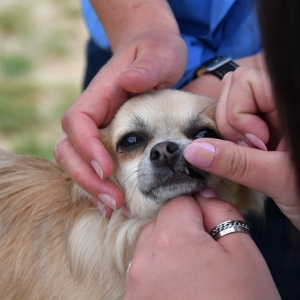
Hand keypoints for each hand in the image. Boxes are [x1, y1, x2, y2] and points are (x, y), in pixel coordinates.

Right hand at [54, 32, 186, 216]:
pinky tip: (116, 202)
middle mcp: (94, 114)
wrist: (154, 54)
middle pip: (70, 148)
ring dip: (92, 188)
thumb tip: (128, 81)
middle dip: (87, 177)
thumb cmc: (157, 53)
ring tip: (115, 207)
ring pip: (78, 162)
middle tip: (114, 201)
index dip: (86, 146)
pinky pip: (94, 166)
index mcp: (100, 93)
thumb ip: (147, 66)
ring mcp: (99, 129)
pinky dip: (100, 185)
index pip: (78, 120)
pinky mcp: (108, 140)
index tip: (107, 167)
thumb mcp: (159, 54)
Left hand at [125, 191, 278, 298]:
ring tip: (193, 271)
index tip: (210, 224)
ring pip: (150, 244)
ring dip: (168, 248)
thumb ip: (221, 212)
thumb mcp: (243, 252)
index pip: (179, 201)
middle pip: (160, 221)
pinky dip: (158, 268)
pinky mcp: (132, 299)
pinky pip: (143, 268)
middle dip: (181, 228)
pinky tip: (179, 285)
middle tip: (205, 252)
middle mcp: (144, 259)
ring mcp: (135, 282)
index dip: (198, 209)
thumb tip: (203, 197)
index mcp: (171, 240)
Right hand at [184, 67, 299, 228]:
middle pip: (233, 87)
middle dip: (231, 123)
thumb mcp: (280, 178)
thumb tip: (191, 151)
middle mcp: (277, 100)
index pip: (245, 81)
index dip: (240, 113)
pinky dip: (230, 139)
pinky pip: (232, 120)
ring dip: (229, 131)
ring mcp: (268, 112)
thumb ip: (236, 163)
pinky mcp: (261, 125)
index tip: (258, 144)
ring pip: (229, 103)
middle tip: (252, 150)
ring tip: (251, 154)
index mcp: (289, 101)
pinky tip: (247, 154)